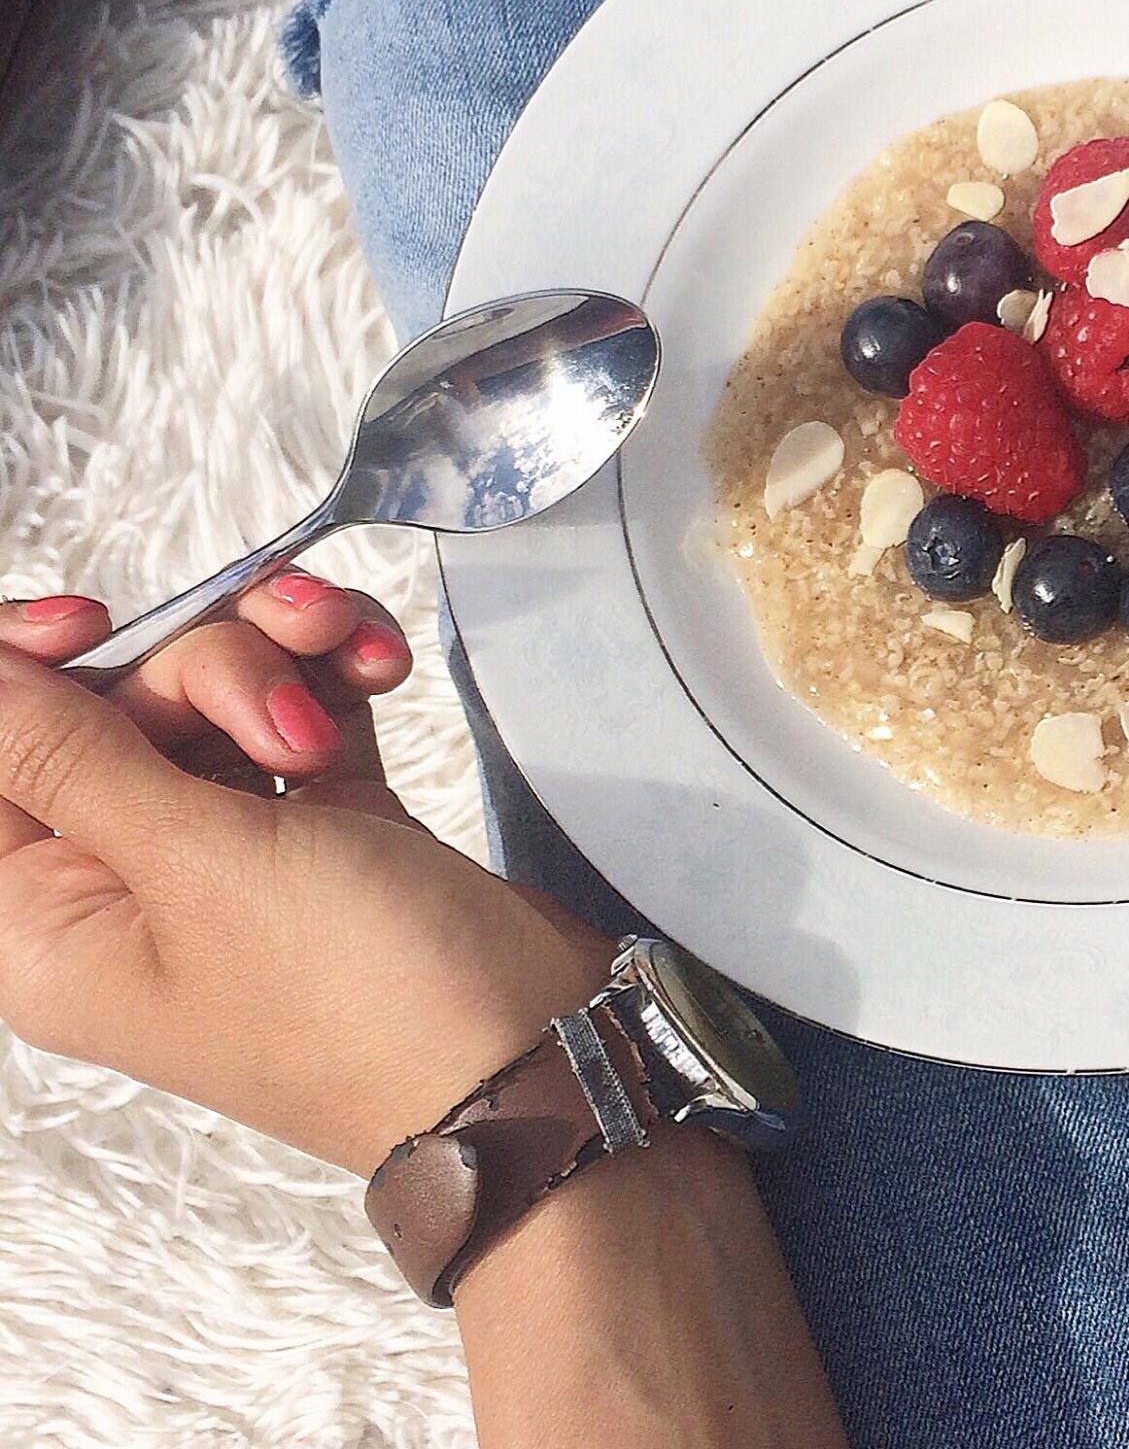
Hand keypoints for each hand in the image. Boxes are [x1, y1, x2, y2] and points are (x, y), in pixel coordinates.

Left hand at [0, 581, 612, 1174]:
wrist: (528, 1052)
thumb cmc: (358, 1002)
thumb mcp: (200, 867)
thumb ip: (71, 757)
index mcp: (48, 920)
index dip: (29, 676)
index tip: (95, 625)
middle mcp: (127, 881)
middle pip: (116, 705)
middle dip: (208, 668)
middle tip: (287, 719)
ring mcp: (231, 848)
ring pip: (218, 693)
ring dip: (283, 656)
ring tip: (358, 666)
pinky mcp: (324, 821)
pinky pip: (301, 706)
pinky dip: (337, 676)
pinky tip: (380, 669)